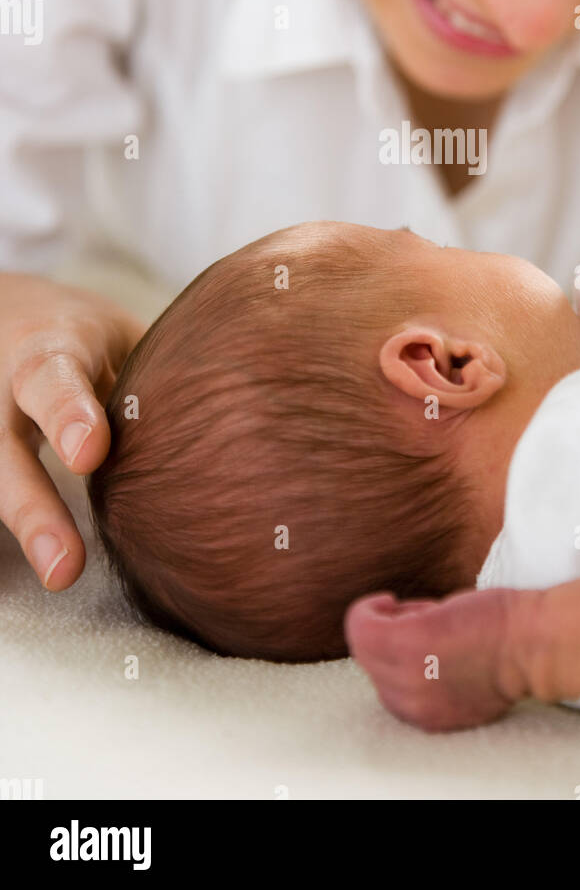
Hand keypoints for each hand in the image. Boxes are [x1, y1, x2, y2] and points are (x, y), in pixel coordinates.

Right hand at [0, 273, 144, 590]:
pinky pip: (3, 497)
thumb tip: (240, 407)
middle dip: (35, 509)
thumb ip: (153, 371)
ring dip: (29, 531)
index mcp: (48, 349)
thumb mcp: (114, 332)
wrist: (6, 319)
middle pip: (6, 453)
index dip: (68, 415)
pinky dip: (26, 538)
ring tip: (62, 576)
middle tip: (66, 563)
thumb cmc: (84, 338)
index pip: (50, 378)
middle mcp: (6, 394)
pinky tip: (47, 573)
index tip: (90, 454)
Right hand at [344, 562, 579, 732]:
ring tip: (423, 611)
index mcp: (427, 716)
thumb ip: (436, 677)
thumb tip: (411, 651)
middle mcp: (411, 705)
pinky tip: (391, 599)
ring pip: (363, 644)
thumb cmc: (513, 648)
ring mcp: (407, 675)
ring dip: (386, 621)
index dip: (401, 655)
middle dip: (394, 635)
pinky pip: (361, 625)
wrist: (537, 643)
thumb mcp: (466, 679)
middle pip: (371, 665)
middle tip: (428, 618)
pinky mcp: (407, 642)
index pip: (387, 687)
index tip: (424, 633)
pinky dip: (368, 608)